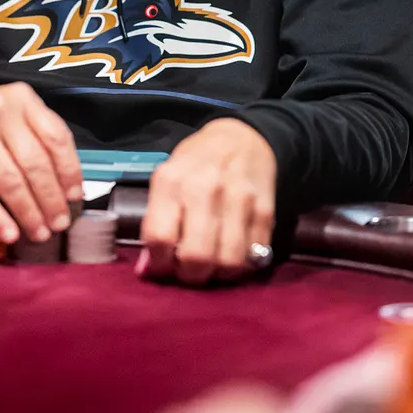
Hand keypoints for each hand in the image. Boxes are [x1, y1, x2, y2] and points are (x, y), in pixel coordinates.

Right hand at [0, 82, 83, 244]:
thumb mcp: (7, 113)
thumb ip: (33, 135)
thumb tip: (65, 183)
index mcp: (22, 99)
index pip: (56, 137)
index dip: (69, 171)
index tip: (75, 197)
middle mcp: (0, 111)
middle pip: (35, 163)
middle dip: (51, 199)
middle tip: (59, 223)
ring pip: (10, 181)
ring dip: (28, 213)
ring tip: (39, 233)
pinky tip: (9, 233)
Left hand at [137, 117, 275, 285]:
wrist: (242, 137)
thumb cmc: (197, 162)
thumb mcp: (167, 179)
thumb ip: (156, 221)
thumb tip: (148, 269)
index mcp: (172, 180)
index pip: (160, 238)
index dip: (159, 263)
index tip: (163, 266)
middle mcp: (205, 188)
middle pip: (196, 256)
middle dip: (191, 275)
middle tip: (190, 271)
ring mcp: (239, 198)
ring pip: (228, 262)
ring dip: (218, 274)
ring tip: (213, 265)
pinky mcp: (265, 210)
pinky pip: (253, 255)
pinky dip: (243, 264)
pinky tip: (233, 253)